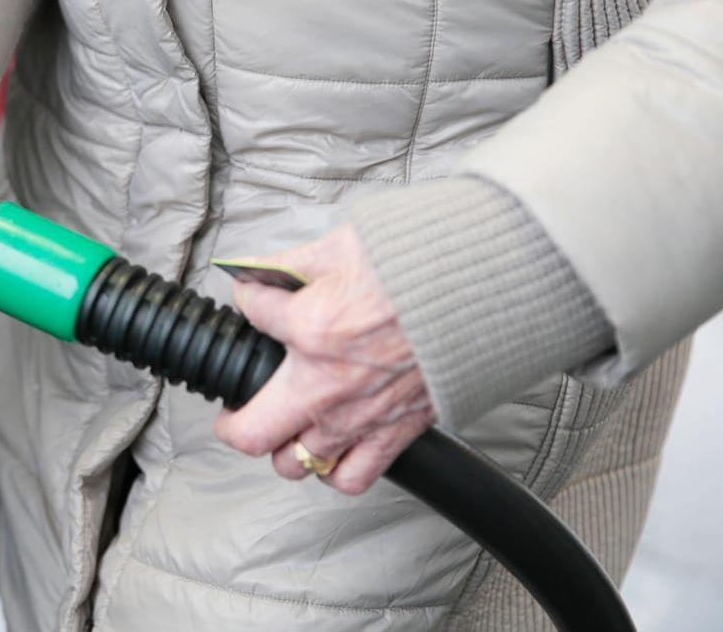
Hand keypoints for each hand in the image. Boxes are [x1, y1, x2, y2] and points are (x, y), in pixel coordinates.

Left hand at [213, 224, 434, 494]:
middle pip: (251, 434)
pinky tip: (331, 450)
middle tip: (235, 410)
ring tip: (284, 429)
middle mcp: (327, 385)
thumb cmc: (422, 266)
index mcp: (310, 329)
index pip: (252, 315)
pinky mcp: (397, 431)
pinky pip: (352, 477)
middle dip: (234, 423)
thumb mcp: (342, 246)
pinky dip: (336, 471)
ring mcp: (361, 416)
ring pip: (295, 463)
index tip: (257, 298)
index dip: (250, 300)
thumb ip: (292, 263)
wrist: (489, 290)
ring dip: (283, 448)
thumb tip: (258, 270)